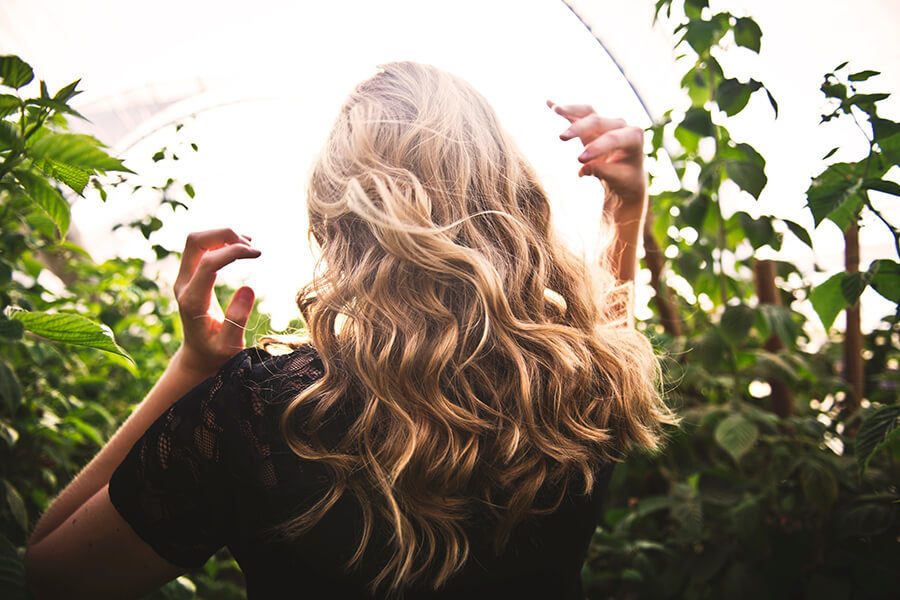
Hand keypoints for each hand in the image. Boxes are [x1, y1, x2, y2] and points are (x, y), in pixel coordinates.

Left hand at [172, 228, 260, 377]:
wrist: (198, 356)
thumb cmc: (216, 354)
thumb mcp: (230, 345)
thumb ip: (237, 319)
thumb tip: (248, 288)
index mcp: (192, 301)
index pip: (208, 262)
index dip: (233, 251)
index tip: (258, 253)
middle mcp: (183, 285)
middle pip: (195, 241)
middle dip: (224, 235)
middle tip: (251, 246)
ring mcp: (184, 279)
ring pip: (196, 241)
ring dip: (222, 236)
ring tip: (249, 245)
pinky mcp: (190, 276)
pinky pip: (201, 248)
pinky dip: (220, 241)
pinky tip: (240, 247)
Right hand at [548, 101, 646, 212]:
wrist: (626, 175)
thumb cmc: (625, 178)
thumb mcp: (619, 179)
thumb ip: (604, 172)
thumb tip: (584, 169)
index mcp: (633, 137)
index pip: (613, 138)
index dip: (596, 147)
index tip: (579, 160)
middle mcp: (621, 125)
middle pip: (597, 121)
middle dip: (579, 128)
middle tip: (561, 138)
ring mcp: (606, 122)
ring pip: (588, 112)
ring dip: (571, 110)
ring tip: (555, 110)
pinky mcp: (592, 124)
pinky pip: (578, 114)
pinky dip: (565, 110)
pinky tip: (549, 103)